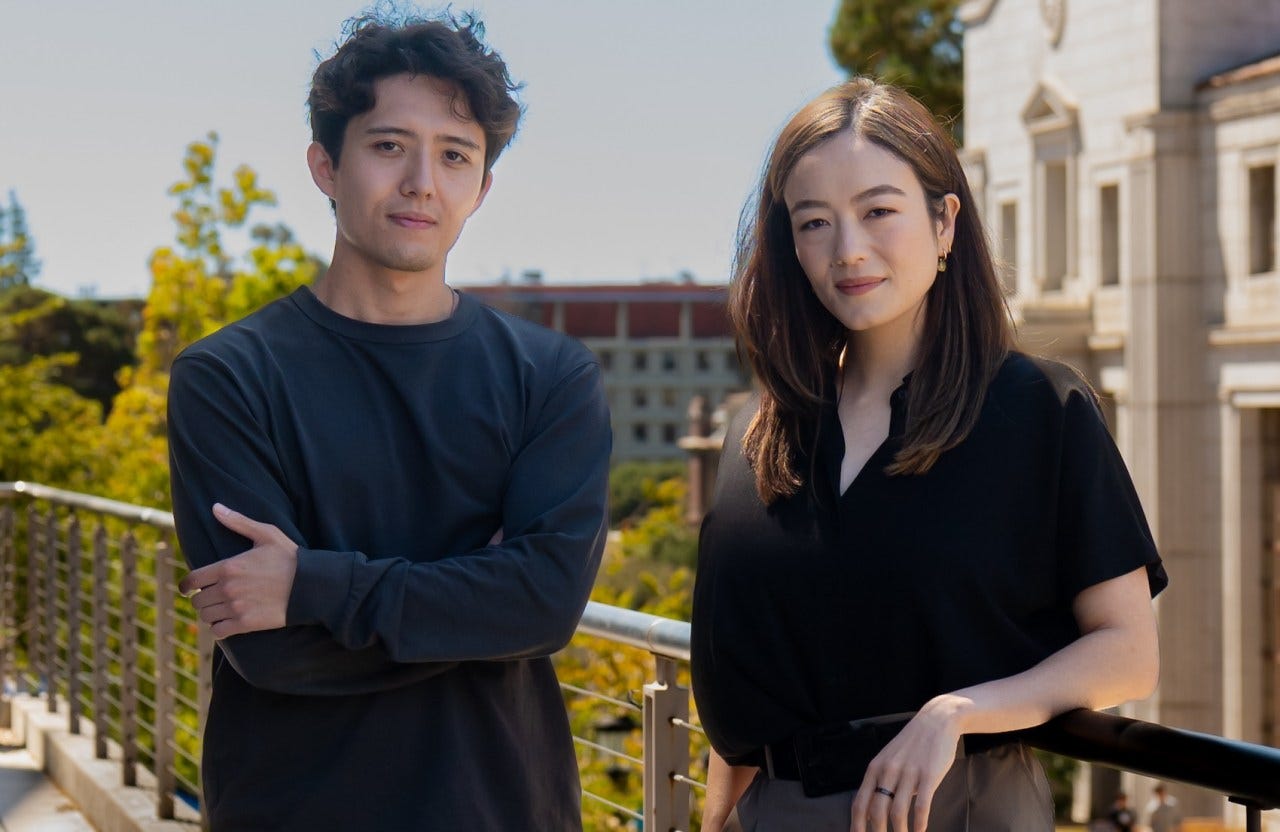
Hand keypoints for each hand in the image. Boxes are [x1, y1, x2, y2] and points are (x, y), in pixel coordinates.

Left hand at [178, 503, 298, 638]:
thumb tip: (215, 507)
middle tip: (211, 598)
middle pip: (198, 600)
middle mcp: (228, 588)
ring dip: (210, 613)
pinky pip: (218, 631)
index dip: (186, 585)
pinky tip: (227, 622)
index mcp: (228, 566)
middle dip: (201, 598)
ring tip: (219, 610)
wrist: (311, 585)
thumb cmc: (289, 557)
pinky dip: (219, 628)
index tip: (187, 589)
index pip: (192, 580)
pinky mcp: (246, 624)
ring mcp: (236, 607)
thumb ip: (238, 522)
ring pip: (206, 616)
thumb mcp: (266, 534)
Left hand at [849, 697, 966, 831]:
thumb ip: (880, 781)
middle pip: (876, 811)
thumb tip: (873, 810)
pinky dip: (919, 823)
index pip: (859, 803)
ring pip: (897, 812)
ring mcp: (908, 772)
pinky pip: (921, 805)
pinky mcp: (928, 775)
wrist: (936, 721)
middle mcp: (888, 770)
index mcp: (875, 768)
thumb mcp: (889, 759)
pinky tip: (919, 831)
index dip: (856, 825)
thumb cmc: (912, 744)